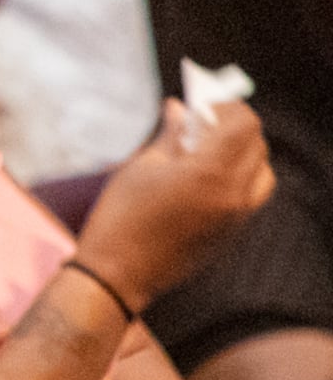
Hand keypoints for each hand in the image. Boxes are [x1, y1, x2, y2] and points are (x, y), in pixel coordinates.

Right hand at [79, 98, 276, 312]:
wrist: (118, 276)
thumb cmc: (120, 218)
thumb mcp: (140, 168)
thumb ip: (170, 135)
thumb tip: (179, 107)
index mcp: (210, 173)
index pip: (244, 123)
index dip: (227, 107)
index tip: (203, 103)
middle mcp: (234, 195)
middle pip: (256, 145)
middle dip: (233, 127)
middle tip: (201, 123)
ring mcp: (238, 217)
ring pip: (262, 172)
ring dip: (242, 154)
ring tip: (208, 153)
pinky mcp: (233, 234)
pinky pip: (252, 196)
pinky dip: (239, 178)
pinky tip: (206, 179)